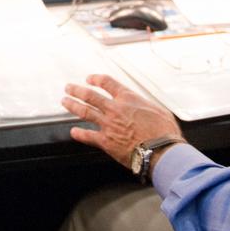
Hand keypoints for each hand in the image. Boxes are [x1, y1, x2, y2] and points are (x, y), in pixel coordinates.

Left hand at [63, 74, 181, 167]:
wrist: (161, 151)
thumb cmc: (164, 133)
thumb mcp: (159, 110)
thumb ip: (146, 106)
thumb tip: (145, 107)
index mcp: (128, 99)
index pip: (107, 83)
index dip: (96, 79)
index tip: (90, 79)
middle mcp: (115, 109)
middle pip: (90, 95)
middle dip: (77, 90)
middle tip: (69, 88)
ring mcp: (108, 125)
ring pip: (84, 111)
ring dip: (72, 105)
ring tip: (65, 101)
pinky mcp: (105, 141)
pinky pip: (88, 136)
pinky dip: (79, 134)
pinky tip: (73, 132)